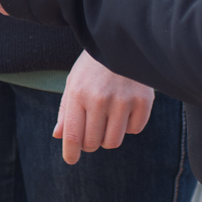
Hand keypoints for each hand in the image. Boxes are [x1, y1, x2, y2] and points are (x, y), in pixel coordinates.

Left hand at [53, 50, 153, 165]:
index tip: (71, 160)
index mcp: (78, 94)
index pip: (72, 135)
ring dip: (108, 137)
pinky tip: (125, 110)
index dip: (70, 153)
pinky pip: (134, 130)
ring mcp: (123, 100)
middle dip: (90, 143)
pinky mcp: (143, 101)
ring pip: (113, 141)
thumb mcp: (74, 83)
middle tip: (92, 131)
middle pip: (93, 143)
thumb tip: (58, 137)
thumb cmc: (92, 66)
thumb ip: (66, 111)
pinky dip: (128, 126)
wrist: (121, 41)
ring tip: (108, 120)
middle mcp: (100, 99)